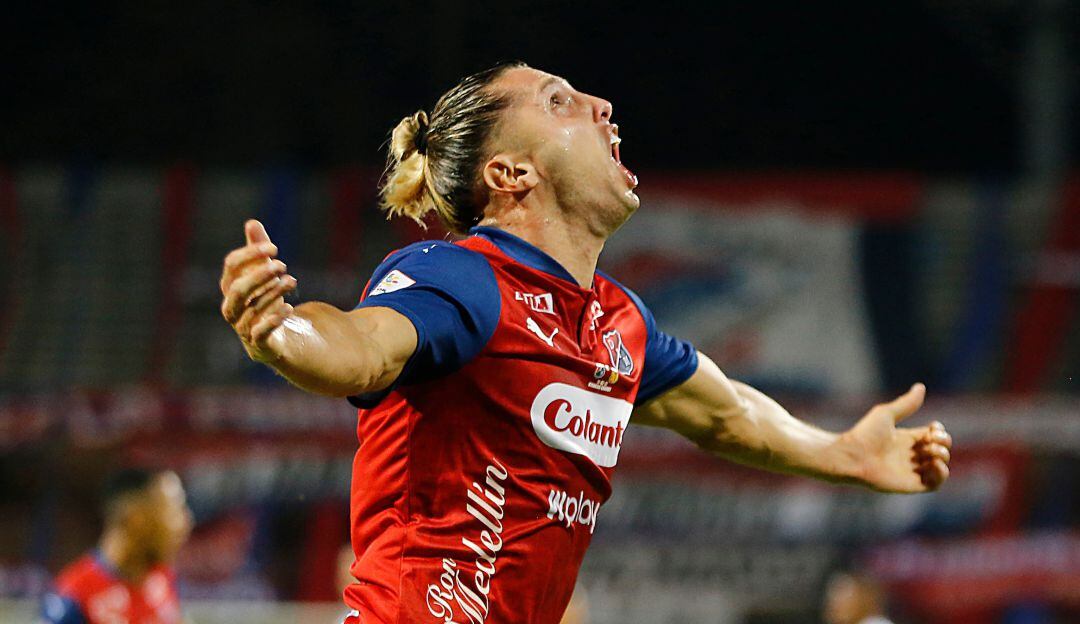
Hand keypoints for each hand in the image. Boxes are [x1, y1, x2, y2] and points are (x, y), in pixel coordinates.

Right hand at [220, 219, 297, 362]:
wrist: (280, 340)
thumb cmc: (267, 301)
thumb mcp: (264, 274)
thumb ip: (258, 252)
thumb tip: (252, 222)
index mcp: (230, 287)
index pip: (231, 266)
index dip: (250, 254)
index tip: (274, 247)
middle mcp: (232, 308)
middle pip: (237, 289)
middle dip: (259, 275)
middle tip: (282, 264)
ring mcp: (243, 328)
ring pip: (251, 309)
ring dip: (273, 292)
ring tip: (291, 281)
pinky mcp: (258, 345)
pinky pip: (261, 333)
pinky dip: (274, 319)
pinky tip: (289, 307)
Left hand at [841, 383, 952, 492]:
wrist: (851, 455)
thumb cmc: (865, 434)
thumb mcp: (887, 414)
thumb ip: (906, 403)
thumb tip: (921, 386)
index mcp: (905, 439)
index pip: (932, 436)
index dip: (939, 432)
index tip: (933, 427)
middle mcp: (910, 455)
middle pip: (939, 450)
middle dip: (943, 443)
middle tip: (931, 440)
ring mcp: (911, 470)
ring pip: (940, 466)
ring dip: (943, 457)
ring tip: (932, 451)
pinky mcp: (911, 484)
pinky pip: (934, 484)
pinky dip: (942, 475)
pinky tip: (936, 464)